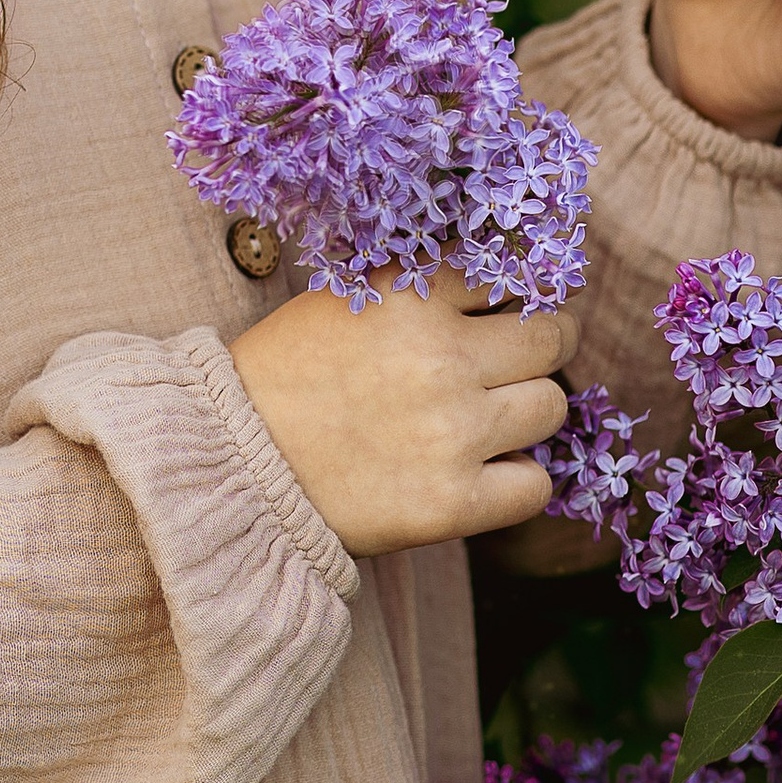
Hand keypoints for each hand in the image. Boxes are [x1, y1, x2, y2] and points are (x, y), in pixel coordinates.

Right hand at [230, 274, 572, 559]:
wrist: (230, 465)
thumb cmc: (283, 377)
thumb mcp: (345, 302)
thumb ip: (420, 291)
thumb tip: (503, 284)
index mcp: (412, 299)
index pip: (510, 278)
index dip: (516, 296)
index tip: (509, 313)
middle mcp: (441, 360)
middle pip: (551, 341)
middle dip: (543, 347)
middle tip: (518, 364)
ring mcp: (452, 434)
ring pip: (550, 408)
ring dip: (528, 413)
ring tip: (488, 421)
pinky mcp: (451, 504)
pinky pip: (534, 485)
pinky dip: (517, 480)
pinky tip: (482, 473)